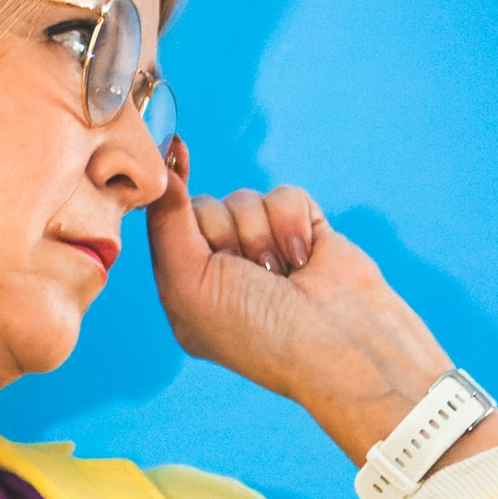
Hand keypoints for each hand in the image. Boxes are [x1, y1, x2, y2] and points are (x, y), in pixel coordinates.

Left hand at [145, 150, 497, 473]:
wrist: (336, 341)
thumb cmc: (255, 330)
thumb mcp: (188, 283)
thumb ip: (166, 223)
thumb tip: (161, 171)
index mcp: (190, 291)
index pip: (169, 228)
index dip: (173, 197)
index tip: (174, 157)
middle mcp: (225, 269)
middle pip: (206, 206)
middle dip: (225, 233)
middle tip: (246, 274)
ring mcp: (266, 249)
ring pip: (245, 198)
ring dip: (260, 235)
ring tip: (279, 274)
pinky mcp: (304, 230)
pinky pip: (284, 195)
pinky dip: (292, 223)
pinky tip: (304, 260)